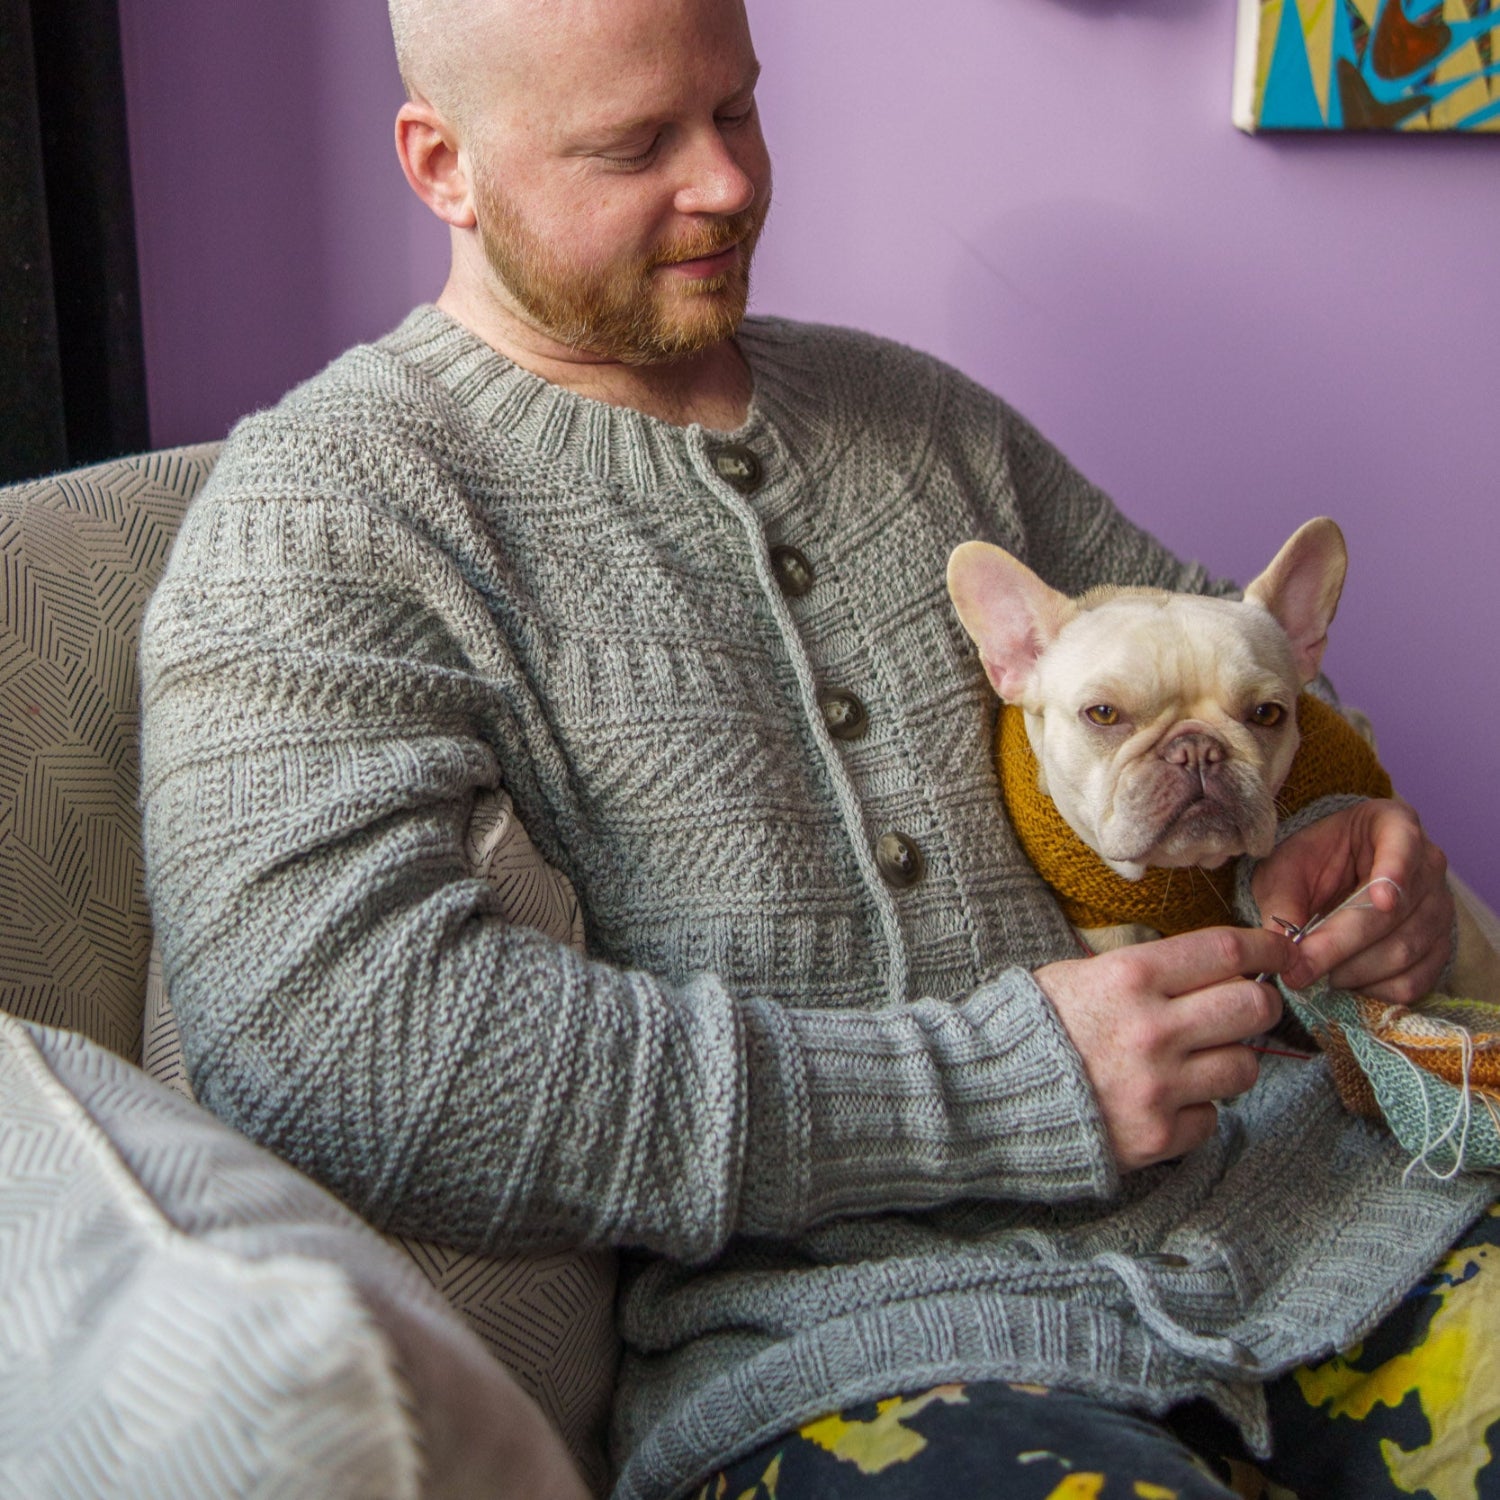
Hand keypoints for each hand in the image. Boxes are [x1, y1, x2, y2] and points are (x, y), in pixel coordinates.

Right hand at [1035, 927, 1291, 1172]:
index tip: (1282, 950)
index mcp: (1131, 976)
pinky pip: (1212, 1118)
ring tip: (1196, 1059)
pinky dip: (1197, 1109)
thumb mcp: (1079, 974)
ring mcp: (1158, 1086)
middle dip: (1261, 1003)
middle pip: (1252, 1005)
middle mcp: (1153, 1028)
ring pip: (1245, 1066)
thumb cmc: (1032, 1027)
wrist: (985, 1096)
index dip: (1268, 946)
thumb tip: (1208, 966)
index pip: (1226, 950)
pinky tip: (1165, 1100)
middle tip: (1247, 1007)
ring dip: (1230, 1060)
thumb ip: (1144, 971)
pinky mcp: (1157, 1135)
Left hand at [1250, 799, 1450, 1003]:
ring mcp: (1439, 909)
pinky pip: (1415, 980)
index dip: (1394, 872)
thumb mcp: (1285, 869)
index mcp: (1392, 825)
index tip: (1380, 900)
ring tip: (1314, 974)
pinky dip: (1375, 991)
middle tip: (1299, 969)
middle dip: (1341, 945)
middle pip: (1395, 913)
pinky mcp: (1438, 948)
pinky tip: (1343, 984)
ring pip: (1404, 951)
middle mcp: (1428, 865)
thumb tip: (1280, 948)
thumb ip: (1283, 902)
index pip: (1403, 844)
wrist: (1331, 876)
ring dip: (1353, 972)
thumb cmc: (1310, 863)